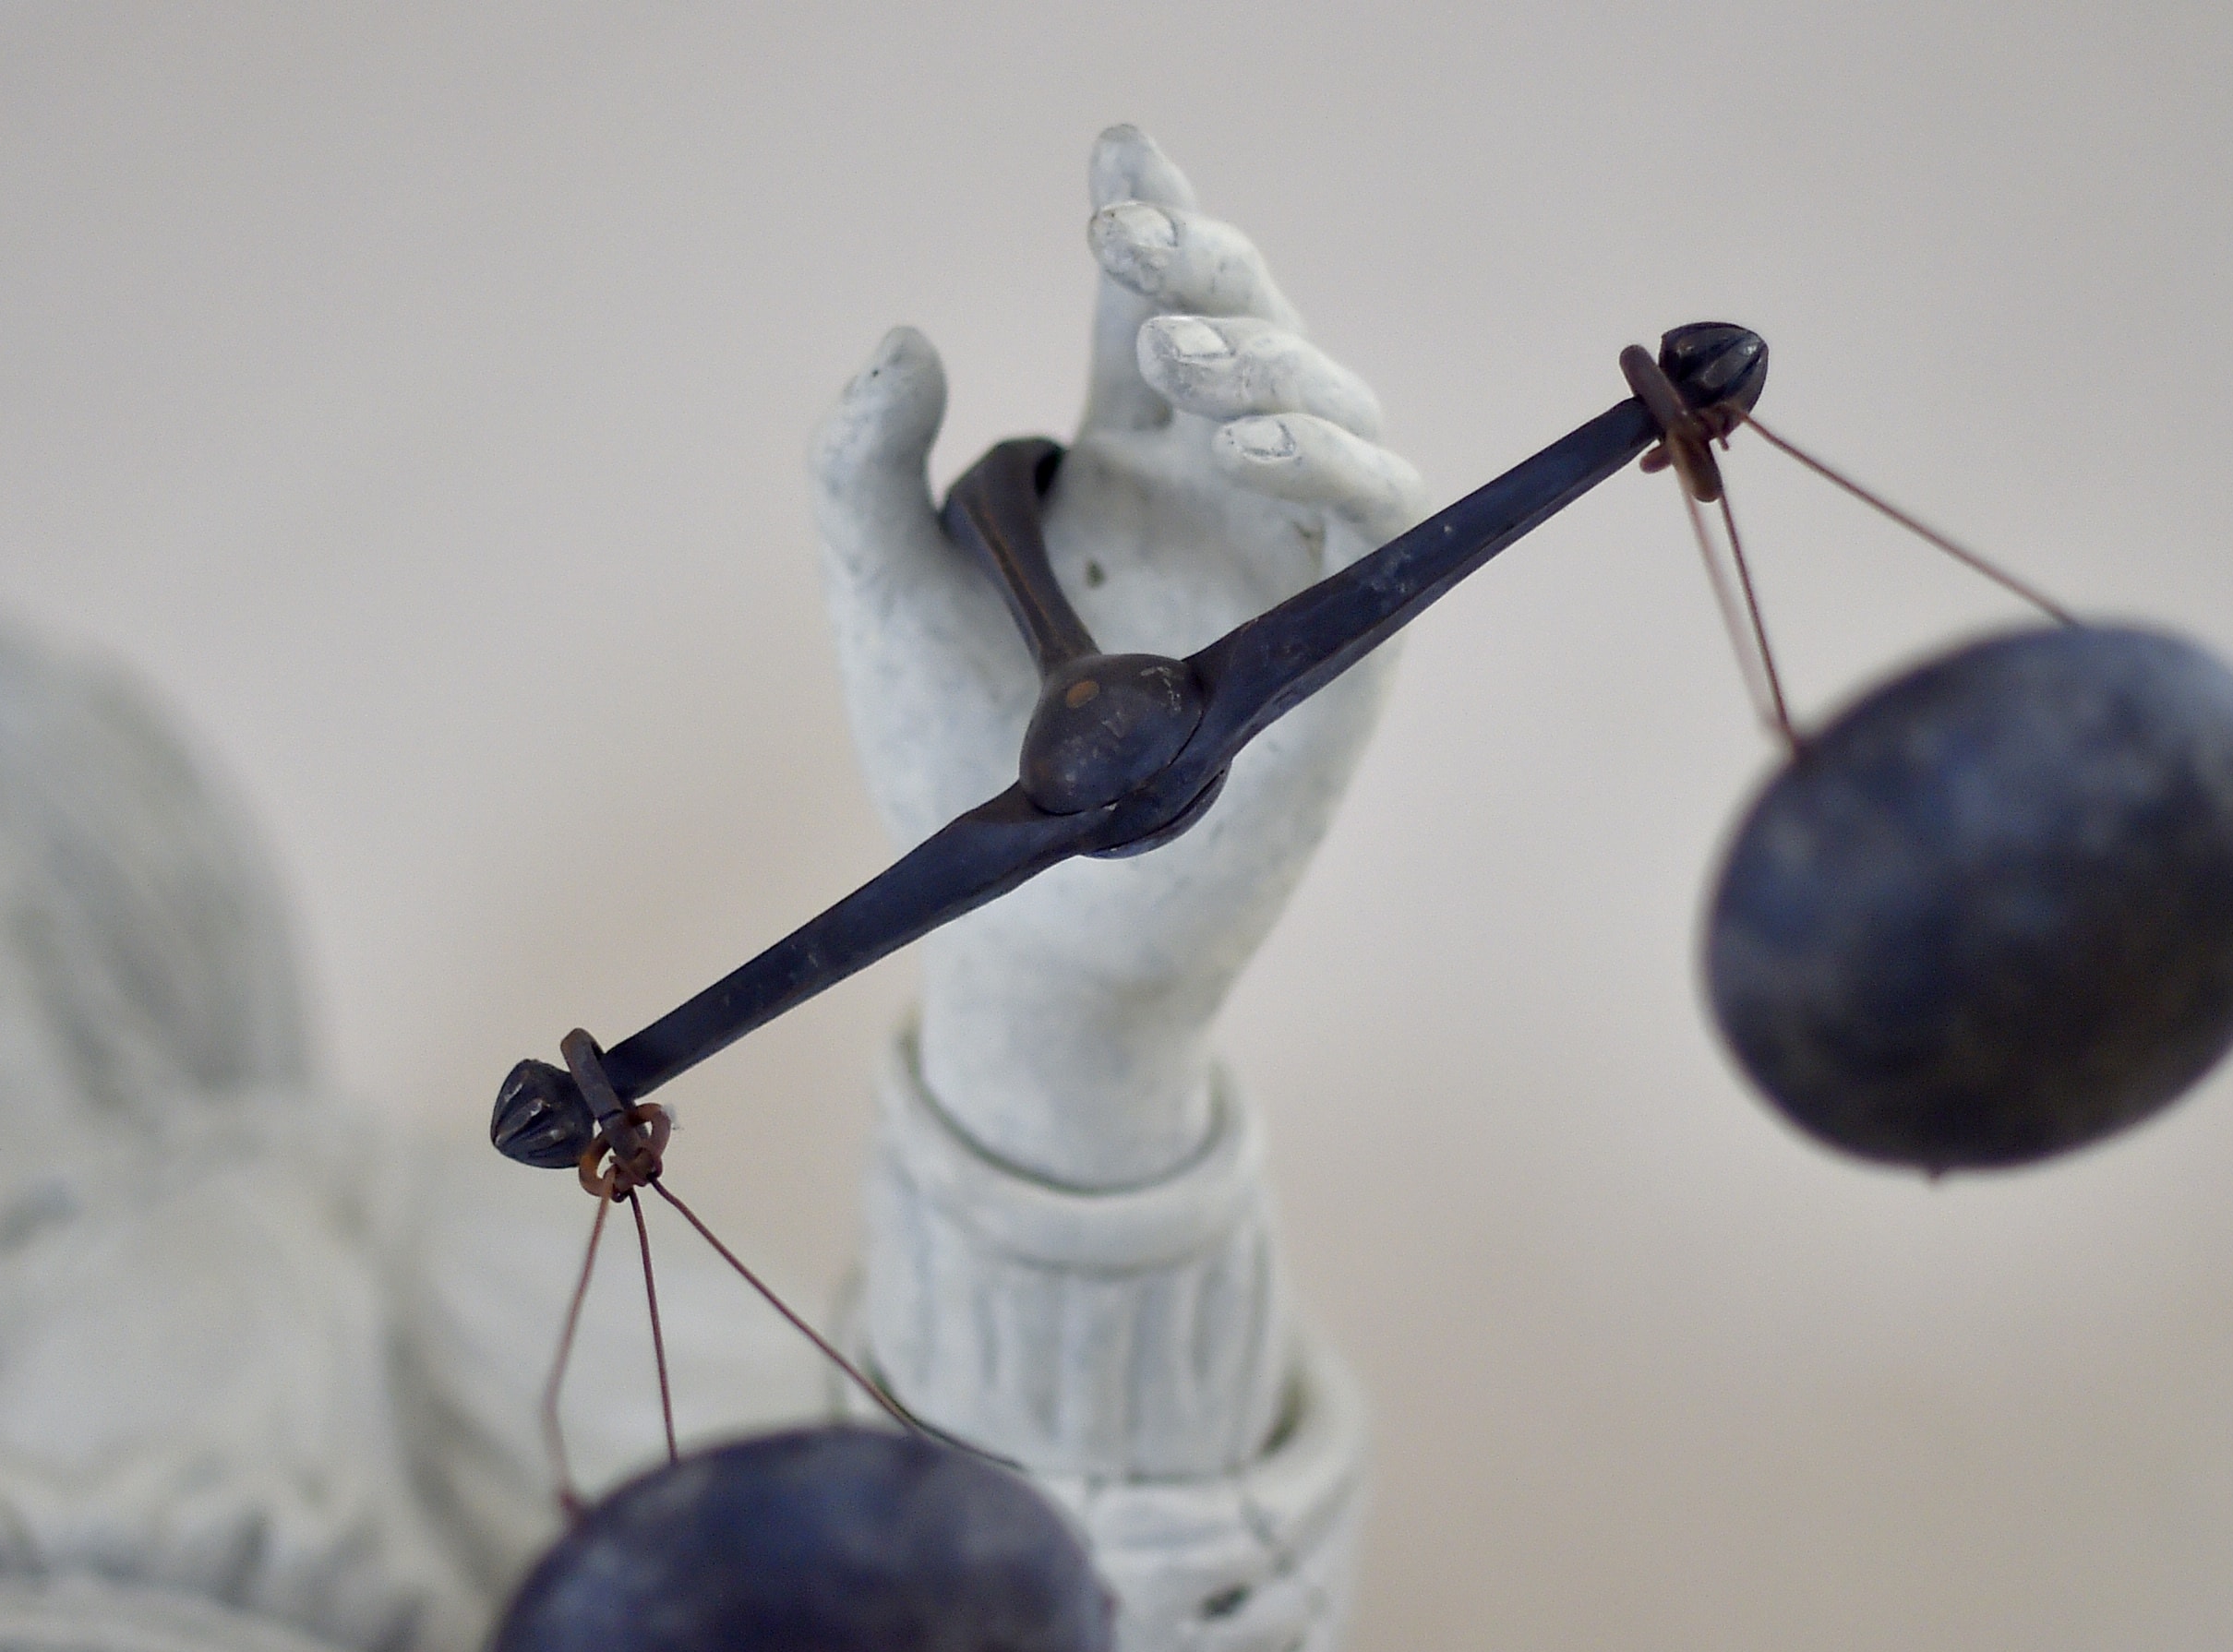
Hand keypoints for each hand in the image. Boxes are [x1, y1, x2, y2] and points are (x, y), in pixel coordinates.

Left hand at [812, 126, 1423, 1187]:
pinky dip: (1319, 449)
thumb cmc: (956, 765)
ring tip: (1166, 348)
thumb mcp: (880, 593)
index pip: (1151, 308)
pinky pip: (1375, 508)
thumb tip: (909, 333)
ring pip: (1328, 399)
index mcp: (1120, 467)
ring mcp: (1289, 562)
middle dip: (1200, 257)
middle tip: (1120, 227)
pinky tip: (1236, 428)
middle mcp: (1216, 497)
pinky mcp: (1344, 640)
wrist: (1019, 924)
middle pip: (1248, 327)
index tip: (1116, 146)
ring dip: (1260, 351)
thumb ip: (857, 466)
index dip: (1155, 218)